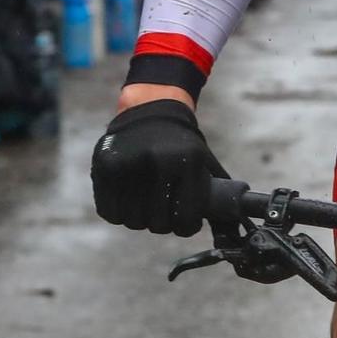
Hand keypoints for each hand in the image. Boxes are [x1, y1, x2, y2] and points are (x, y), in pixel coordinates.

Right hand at [90, 99, 224, 235]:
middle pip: (158, 224)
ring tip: (145, 205)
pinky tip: (127, 201)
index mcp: (188, 160)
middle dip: (162, 224)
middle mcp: (158, 160)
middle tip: (163, 213)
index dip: (186, 227)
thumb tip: (231, 229)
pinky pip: (110, 212)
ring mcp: (129, 163)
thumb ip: (217, 195)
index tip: (184, 222)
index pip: (186, 218)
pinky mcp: (105, 165)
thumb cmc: (182, 145)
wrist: (151, 108)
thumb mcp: (205, 162)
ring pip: (133, 221)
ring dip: (140, 220)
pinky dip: (118, 214)